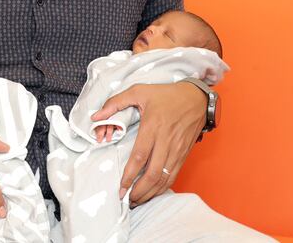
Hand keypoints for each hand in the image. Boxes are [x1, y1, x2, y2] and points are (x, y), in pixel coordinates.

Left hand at [91, 83, 205, 206]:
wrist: (197, 99)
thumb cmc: (166, 94)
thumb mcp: (139, 91)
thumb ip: (115, 102)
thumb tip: (96, 116)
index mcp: (153, 126)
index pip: (140, 157)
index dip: (129, 175)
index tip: (120, 187)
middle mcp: (166, 141)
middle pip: (152, 174)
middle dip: (139, 191)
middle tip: (127, 199)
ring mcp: (177, 149)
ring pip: (164, 178)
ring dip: (150, 193)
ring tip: (137, 200)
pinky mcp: (184, 154)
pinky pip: (173, 176)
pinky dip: (162, 188)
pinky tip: (152, 192)